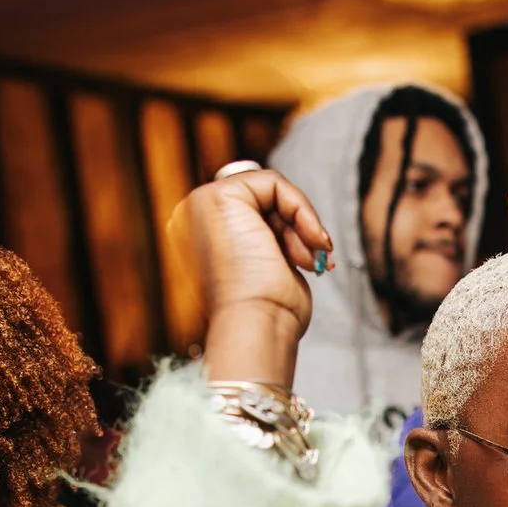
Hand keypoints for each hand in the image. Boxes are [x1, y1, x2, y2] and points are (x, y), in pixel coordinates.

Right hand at [169, 168, 334, 386]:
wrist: (257, 324)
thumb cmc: (268, 312)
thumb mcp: (270, 268)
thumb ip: (270, 240)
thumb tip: (297, 227)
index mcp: (200, 239)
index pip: (252, 213)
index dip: (286, 231)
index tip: (309, 261)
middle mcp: (194, 219)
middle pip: (262, 199)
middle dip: (296, 228)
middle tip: (314, 261)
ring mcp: (201, 205)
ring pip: (270, 189)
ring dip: (301, 225)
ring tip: (310, 260)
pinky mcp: (218, 196)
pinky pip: (274, 182)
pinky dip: (301, 209)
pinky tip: (310, 240)